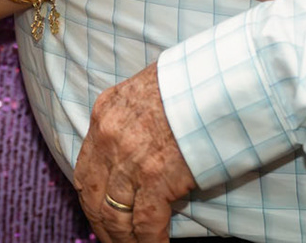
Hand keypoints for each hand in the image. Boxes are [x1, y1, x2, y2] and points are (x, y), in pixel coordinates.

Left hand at [75, 64, 196, 241]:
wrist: (221, 78)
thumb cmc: (194, 80)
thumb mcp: (148, 87)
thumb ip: (133, 115)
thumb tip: (137, 140)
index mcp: (105, 112)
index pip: (85, 168)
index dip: (92, 198)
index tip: (100, 215)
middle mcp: (109, 136)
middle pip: (93, 196)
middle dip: (103, 226)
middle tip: (113, 241)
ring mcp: (130, 159)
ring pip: (115, 215)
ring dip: (123, 240)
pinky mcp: (157, 178)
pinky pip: (145, 224)